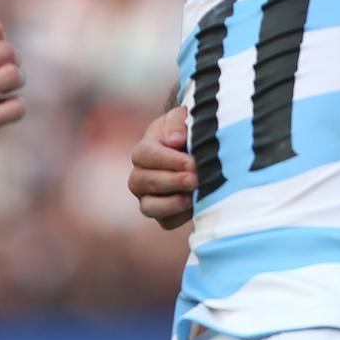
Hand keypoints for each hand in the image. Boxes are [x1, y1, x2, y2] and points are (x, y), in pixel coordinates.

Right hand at [128, 106, 197, 229]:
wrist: (198, 149)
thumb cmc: (189, 130)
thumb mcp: (184, 118)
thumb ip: (178, 123)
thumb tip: (175, 140)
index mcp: (144, 150)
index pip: (144, 155)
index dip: (167, 160)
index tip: (191, 162)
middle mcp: (140, 176)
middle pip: (143, 182)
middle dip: (171, 181)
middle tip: (195, 178)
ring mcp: (148, 197)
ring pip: (148, 207)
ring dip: (171, 203)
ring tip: (192, 195)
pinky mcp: (164, 215)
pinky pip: (166, 222)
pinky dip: (180, 216)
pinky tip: (196, 205)